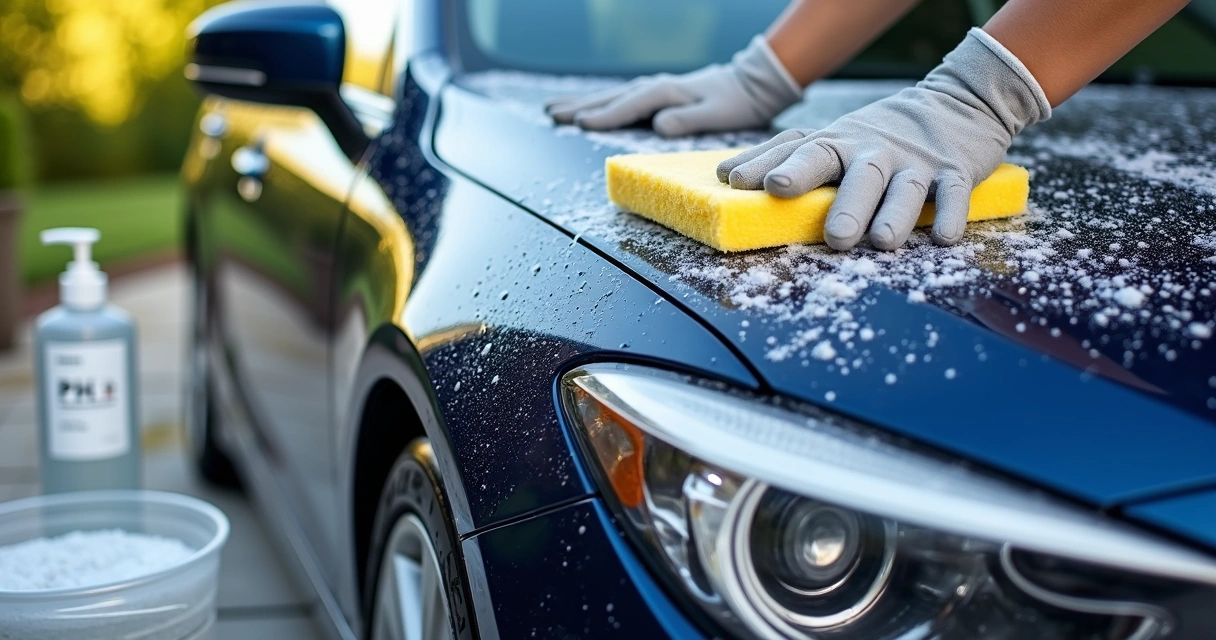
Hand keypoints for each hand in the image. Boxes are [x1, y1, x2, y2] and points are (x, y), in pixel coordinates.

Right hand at [545, 36, 801, 137]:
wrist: (752, 83)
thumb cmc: (737, 102)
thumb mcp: (718, 113)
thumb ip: (688, 119)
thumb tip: (658, 125)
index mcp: (666, 92)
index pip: (629, 105)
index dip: (605, 115)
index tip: (580, 123)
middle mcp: (656, 87)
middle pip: (611, 97)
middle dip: (580, 105)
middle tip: (551, 113)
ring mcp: (655, 90)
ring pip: (612, 96)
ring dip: (584, 102)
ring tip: (556, 109)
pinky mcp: (658, 95)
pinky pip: (622, 99)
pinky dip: (602, 103)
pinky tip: (588, 108)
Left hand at [716, 28, 1050, 250]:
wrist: (958, 103)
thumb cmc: (876, 135)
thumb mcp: (832, 137)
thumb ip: (784, 155)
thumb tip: (725, 176)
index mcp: (839, 143)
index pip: (802, 150)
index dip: (770, 165)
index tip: (738, 181)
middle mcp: (874, 151)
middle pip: (856, 172)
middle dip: (841, 201)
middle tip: (828, 232)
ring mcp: (916, 162)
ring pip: (905, 187)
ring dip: (893, 213)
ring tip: (881, 241)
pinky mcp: (955, 172)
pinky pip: (954, 193)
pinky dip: (951, 214)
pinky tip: (944, 237)